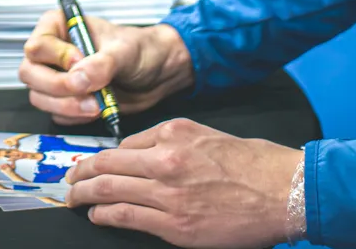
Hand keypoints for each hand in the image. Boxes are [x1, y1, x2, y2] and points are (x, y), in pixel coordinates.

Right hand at [18, 9, 193, 119]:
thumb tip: (78, 79)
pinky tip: (96, 109)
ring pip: (40, 97)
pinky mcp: (67, 100)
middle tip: (87, 93)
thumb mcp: (123, 51)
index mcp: (58, 27)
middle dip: (58, 88)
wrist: (157, 73)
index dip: (57, 59)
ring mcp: (57, 77)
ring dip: (66, 106)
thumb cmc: (140, 49)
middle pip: (31, 74)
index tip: (81, 62)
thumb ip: (100, 63)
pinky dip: (75, 117)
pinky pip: (56, 114)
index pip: (37, 46)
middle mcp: (52, 52)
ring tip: (96, 105)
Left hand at [65, 118, 303, 247]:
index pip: (125, 144)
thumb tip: (147, 154)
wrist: (285, 192)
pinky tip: (96, 215)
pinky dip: (104, 214)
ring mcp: (168, 192)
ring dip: (84, 194)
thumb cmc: (257, 166)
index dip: (105, 156)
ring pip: (109, 188)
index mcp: (175, 132)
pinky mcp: (175, 224)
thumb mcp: (210, 136)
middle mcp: (166, 158)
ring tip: (74, 198)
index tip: (95, 163)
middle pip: (108, 163)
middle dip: (82, 172)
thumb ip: (176, 143)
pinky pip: (125, 215)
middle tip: (70, 178)